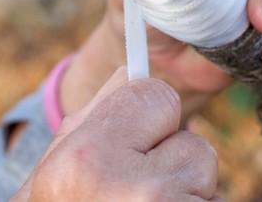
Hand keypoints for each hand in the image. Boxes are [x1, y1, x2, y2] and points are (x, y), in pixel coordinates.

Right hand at [14, 68, 220, 201]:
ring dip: (186, 194)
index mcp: (89, 161)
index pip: (156, 94)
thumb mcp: (55, 175)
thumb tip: (131, 72)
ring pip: (206, 179)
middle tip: (133, 194)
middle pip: (192, 141)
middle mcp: (136, 192)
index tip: (129, 141)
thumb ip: (94, 119)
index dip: (145, 119)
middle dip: (170, 161)